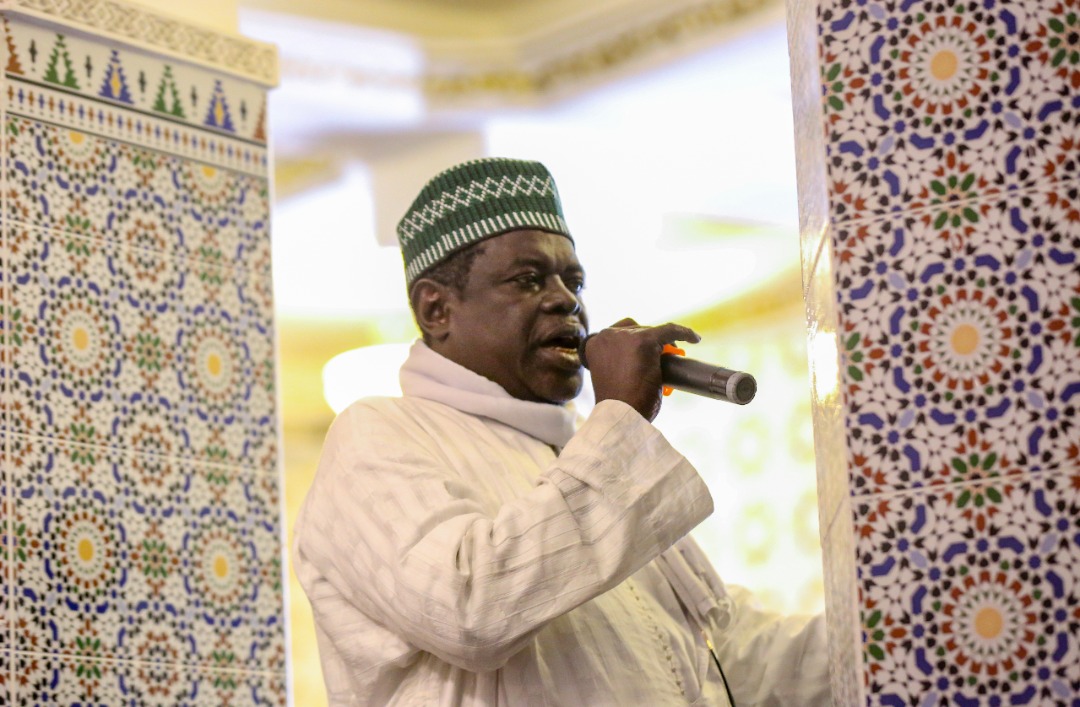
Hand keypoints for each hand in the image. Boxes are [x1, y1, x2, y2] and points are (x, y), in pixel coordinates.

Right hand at [581, 318, 699, 420]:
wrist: (621, 416)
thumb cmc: (619, 406)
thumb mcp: (612, 377)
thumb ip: (620, 363)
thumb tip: (644, 360)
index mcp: (593, 344)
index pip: (618, 334)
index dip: (634, 340)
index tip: (646, 352)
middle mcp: (606, 336)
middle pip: (635, 328)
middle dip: (650, 340)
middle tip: (663, 356)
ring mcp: (624, 337)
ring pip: (652, 330)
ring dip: (664, 340)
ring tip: (674, 354)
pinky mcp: (645, 340)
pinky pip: (669, 330)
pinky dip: (683, 333)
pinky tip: (694, 339)